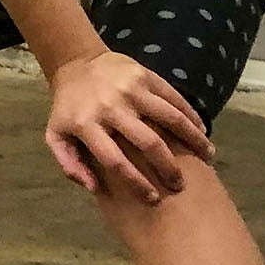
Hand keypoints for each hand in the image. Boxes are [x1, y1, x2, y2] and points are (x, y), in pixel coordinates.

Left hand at [45, 50, 214, 202]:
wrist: (76, 65)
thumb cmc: (68, 109)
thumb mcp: (56, 136)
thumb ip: (69, 164)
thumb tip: (94, 188)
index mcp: (85, 125)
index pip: (114, 161)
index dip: (135, 182)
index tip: (153, 198)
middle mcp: (109, 107)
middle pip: (147, 142)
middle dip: (167, 167)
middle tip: (179, 184)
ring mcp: (129, 89)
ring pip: (170, 118)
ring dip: (192, 139)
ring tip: (207, 156)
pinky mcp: (145, 76)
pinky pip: (174, 98)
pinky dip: (191, 115)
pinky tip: (202, 130)